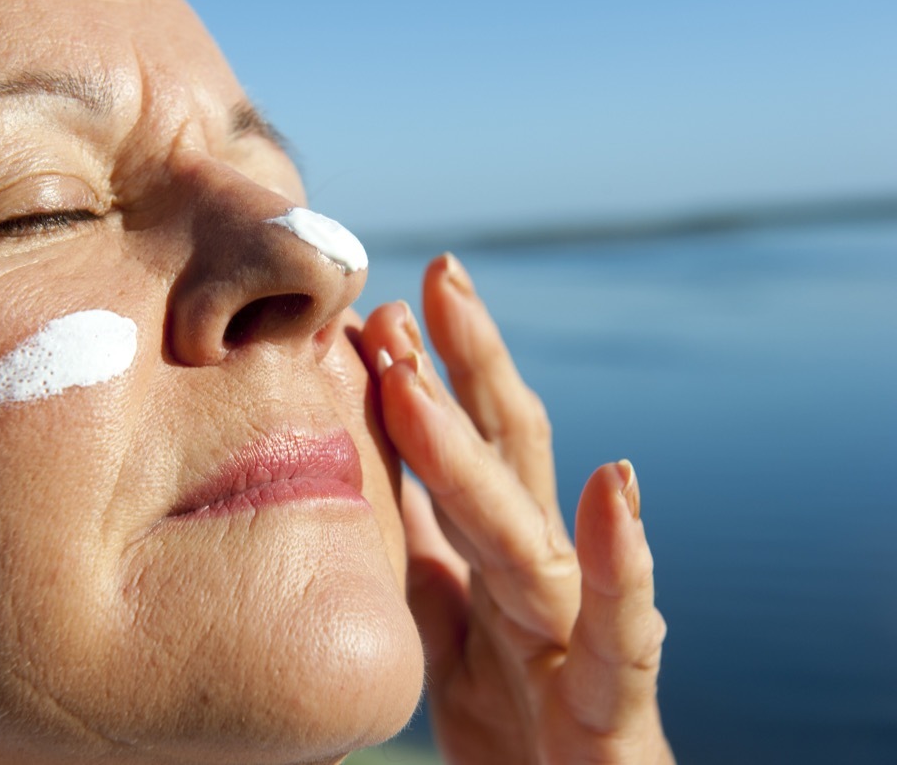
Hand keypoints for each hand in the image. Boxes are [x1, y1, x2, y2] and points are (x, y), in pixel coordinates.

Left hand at [359, 254, 672, 763]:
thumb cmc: (515, 724)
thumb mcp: (448, 630)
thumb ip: (424, 560)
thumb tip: (374, 486)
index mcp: (495, 557)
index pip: (462, 451)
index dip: (426, 380)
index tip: (377, 311)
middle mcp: (539, 573)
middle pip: (506, 453)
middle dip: (467, 363)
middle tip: (431, 276)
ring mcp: (576, 627)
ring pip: (527, 523)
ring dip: (477, 441)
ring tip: (430, 361)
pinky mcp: (611, 696)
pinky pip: (620, 626)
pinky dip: (623, 559)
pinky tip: (615, 487)